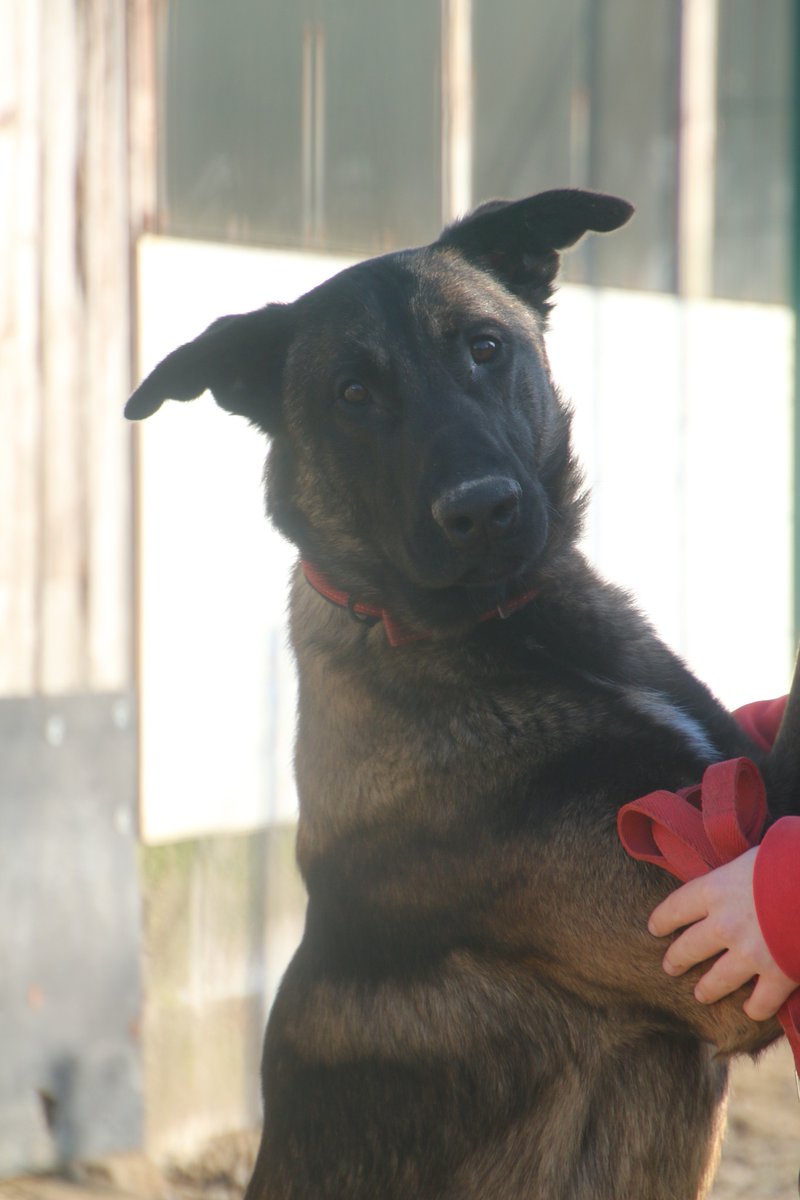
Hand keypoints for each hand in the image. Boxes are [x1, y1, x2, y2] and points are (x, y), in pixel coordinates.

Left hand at [648, 847, 796, 1020]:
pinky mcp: (778, 975)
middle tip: (670, 966)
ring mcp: (749, 953)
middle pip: (689, 947)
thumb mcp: (752, 857)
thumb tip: (737, 876)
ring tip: (701, 994)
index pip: (676, 907)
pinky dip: (756, 1008)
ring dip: (707, 989)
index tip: (655, 928)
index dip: (663, 919)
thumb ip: (737, 874)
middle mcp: (724, 924)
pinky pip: (761, 1002)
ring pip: (717, 980)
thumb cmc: (788, 861)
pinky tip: (751, 1010)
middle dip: (676, 958)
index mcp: (716, 890)